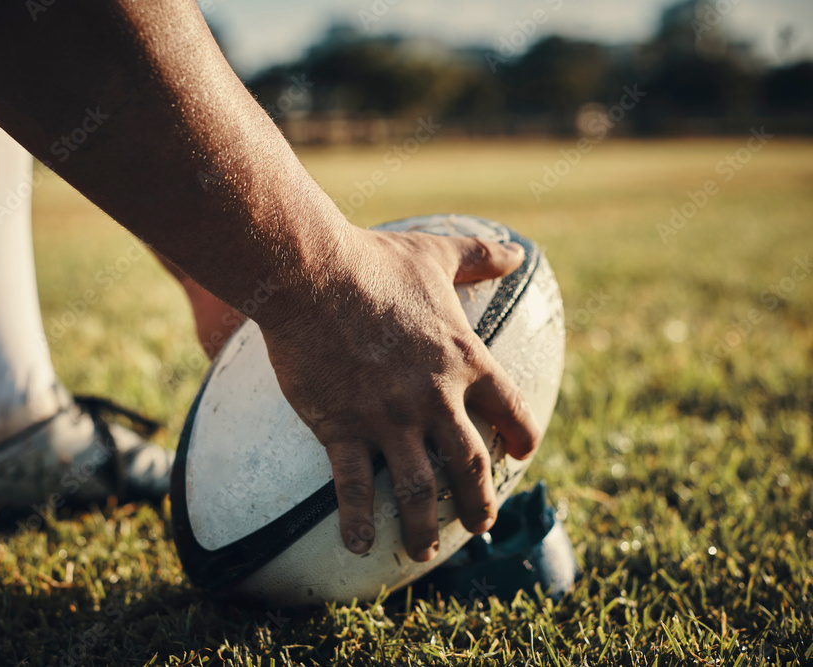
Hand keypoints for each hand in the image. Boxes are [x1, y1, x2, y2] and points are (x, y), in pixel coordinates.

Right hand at [262, 227, 541, 561]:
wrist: (311, 274)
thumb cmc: (375, 262)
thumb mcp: (436, 254)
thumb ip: (481, 256)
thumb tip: (521, 252)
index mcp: (463, 360)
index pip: (510, 410)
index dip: (522, 436)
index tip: (522, 454)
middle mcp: (434, 399)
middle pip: (471, 465)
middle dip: (479, 502)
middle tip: (480, 525)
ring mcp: (388, 419)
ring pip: (418, 489)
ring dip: (425, 526)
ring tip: (423, 551)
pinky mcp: (342, 428)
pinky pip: (353, 488)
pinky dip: (359, 521)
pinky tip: (362, 545)